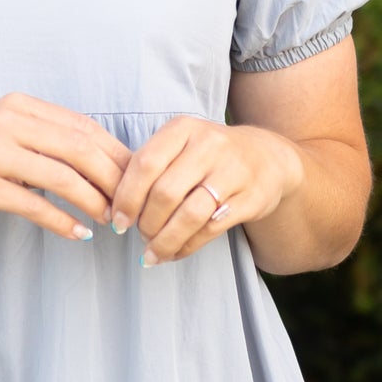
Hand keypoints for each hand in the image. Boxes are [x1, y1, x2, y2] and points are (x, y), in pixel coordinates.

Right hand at [0, 92, 131, 240]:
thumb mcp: (2, 130)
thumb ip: (42, 136)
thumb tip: (97, 159)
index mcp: (20, 106)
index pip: (83, 127)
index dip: (116, 154)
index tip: (136, 178)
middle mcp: (8, 123)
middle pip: (80, 148)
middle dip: (113, 179)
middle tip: (130, 204)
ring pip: (62, 177)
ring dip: (93, 202)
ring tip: (109, 220)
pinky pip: (33, 205)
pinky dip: (61, 222)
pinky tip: (79, 234)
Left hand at [110, 117, 304, 263]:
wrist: (268, 158)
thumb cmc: (209, 155)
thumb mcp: (181, 145)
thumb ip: (150, 166)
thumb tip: (114, 207)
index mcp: (183, 128)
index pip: (144, 164)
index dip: (126, 198)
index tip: (117, 221)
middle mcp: (209, 145)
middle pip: (164, 193)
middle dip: (146, 223)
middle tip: (139, 236)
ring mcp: (232, 171)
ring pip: (188, 215)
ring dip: (165, 241)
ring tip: (153, 253)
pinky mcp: (249, 198)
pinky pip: (210, 229)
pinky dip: (187, 246)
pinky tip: (175, 252)